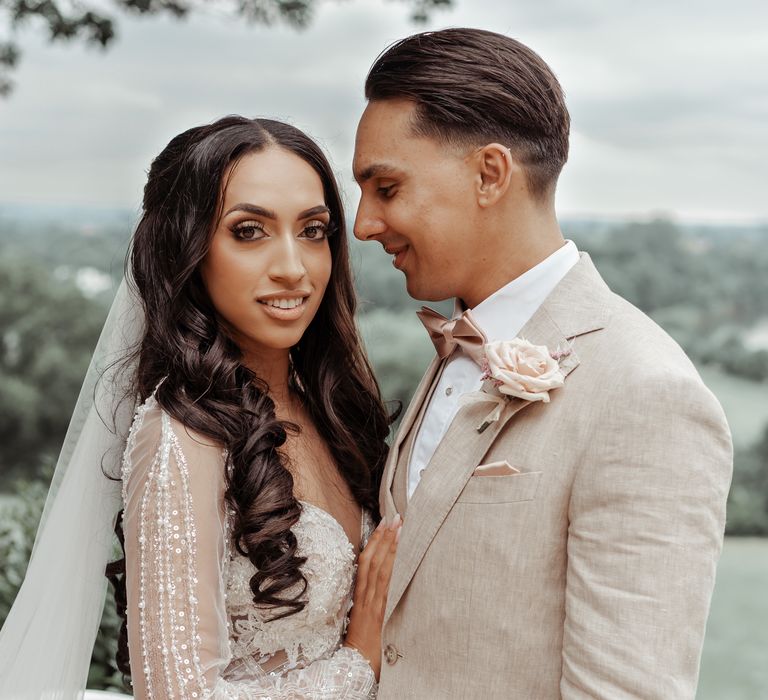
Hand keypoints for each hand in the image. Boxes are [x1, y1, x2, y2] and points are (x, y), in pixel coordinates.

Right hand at [344, 514, 401, 680]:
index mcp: (360, 594)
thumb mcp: (364, 616)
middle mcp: (366, 595)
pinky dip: (393, 568)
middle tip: (396, 517)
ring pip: (380, 569)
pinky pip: (387, 586)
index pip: (366, 561)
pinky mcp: (381, 611)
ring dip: (390, 546)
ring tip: (401, 528)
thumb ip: (371, 597)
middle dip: (384, 537)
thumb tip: (382, 579)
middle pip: (373, 560)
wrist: (358, 663)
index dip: (374, 540)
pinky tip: (403, 556)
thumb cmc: (363, 642)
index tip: (383, 523)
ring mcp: (373, 602)